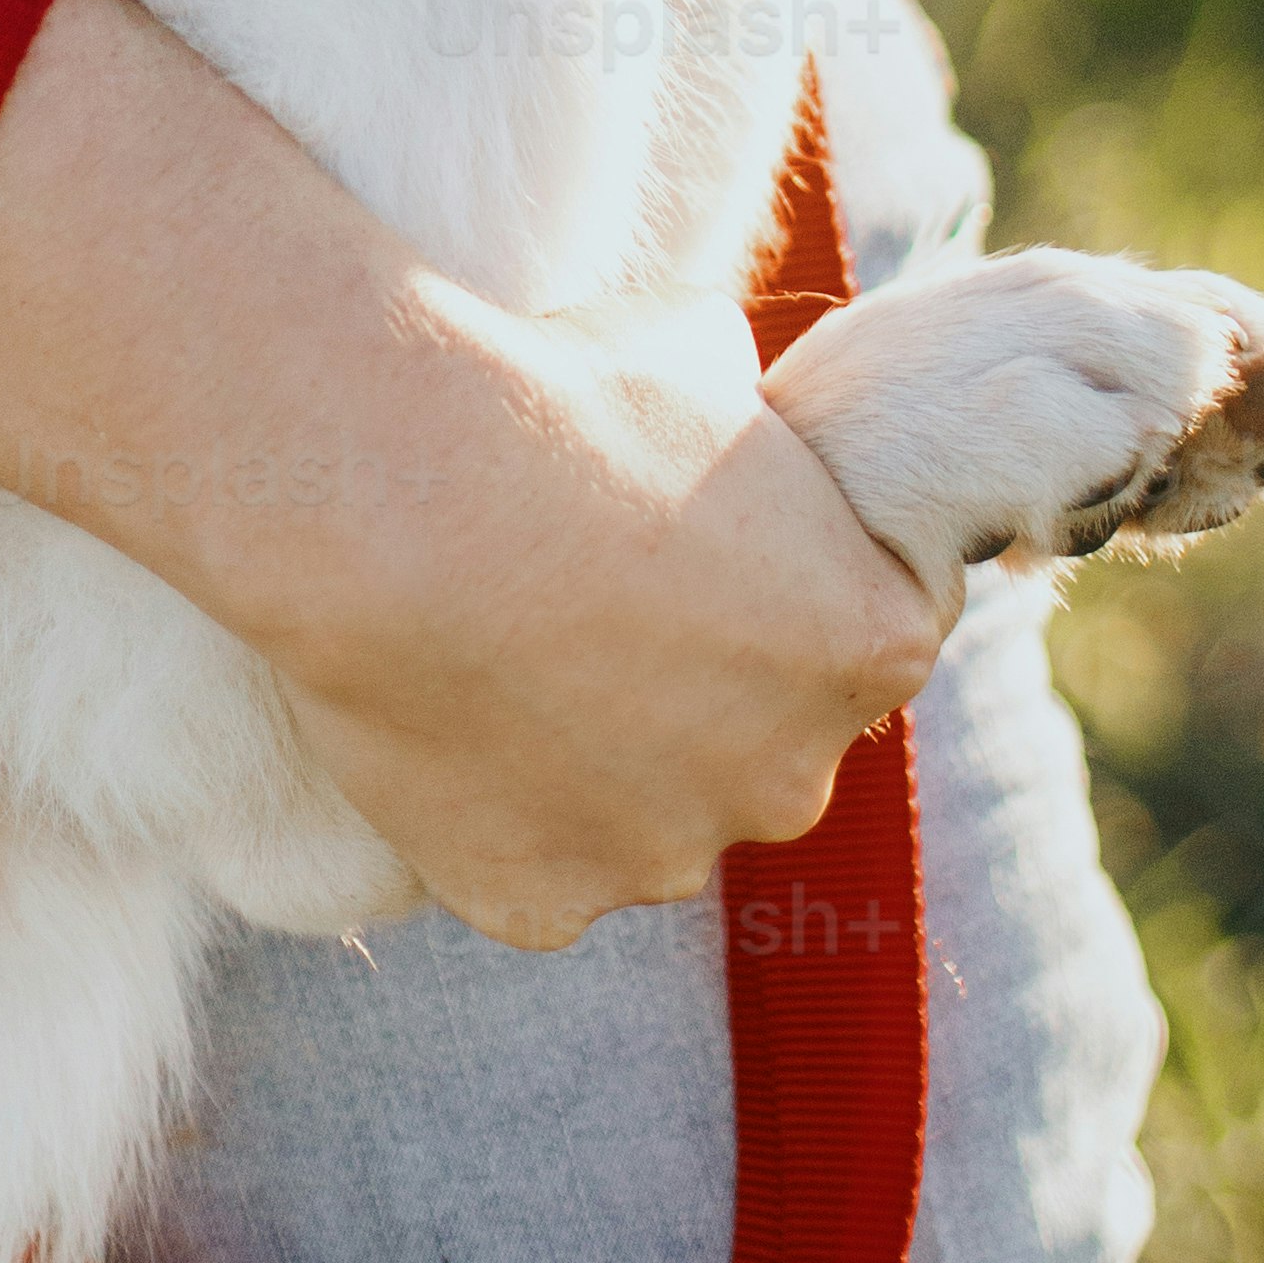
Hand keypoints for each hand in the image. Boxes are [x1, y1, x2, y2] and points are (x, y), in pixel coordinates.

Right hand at [252, 281, 956, 939]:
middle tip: (593, 595)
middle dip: (702, 685)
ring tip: (500, 649)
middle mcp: (791, 780)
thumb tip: (733, 414)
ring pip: (649, 814)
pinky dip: (498, 808)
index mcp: (869, 644)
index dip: (783, 576)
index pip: (869, 625)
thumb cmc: (560, 400)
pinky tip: (446, 715)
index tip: (704, 541)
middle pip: (764, 742)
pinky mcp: (542, 906)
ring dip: (600, 756)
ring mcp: (664, 858)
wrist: (394, 496)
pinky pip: (535, 864)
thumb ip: (750, 428)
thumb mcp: (701, 355)